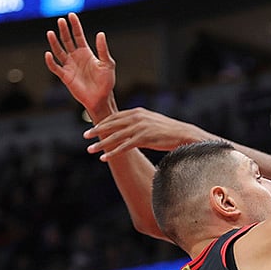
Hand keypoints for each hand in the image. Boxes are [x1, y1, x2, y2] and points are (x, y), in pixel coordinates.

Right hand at [44, 13, 115, 118]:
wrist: (101, 98)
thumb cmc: (106, 82)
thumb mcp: (107, 64)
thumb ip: (103, 50)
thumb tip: (100, 34)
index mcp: (86, 52)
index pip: (78, 35)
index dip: (74, 25)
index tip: (70, 15)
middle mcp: (76, 57)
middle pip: (67, 40)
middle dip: (63, 30)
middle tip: (60, 20)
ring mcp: (69, 65)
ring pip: (59, 51)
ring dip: (54, 42)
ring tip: (51, 32)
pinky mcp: (65, 76)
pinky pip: (55, 67)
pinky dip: (51, 61)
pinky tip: (49, 54)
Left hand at [84, 108, 214, 160]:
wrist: (185, 134)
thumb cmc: (170, 131)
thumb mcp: (152, 122)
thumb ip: (139, 122)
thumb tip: (129, 128)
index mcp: (138, 112)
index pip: (115, 116)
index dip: (102, 122)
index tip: (93, 128)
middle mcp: (137, 118)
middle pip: (111, 124)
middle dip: (97, 131)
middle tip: (85, 136)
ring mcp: (140, 128)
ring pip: (115, 136)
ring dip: (101, 144)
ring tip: (90, 149)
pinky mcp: (144, 139)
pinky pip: (124, 147)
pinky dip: (113, 152)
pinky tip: (105, 157)